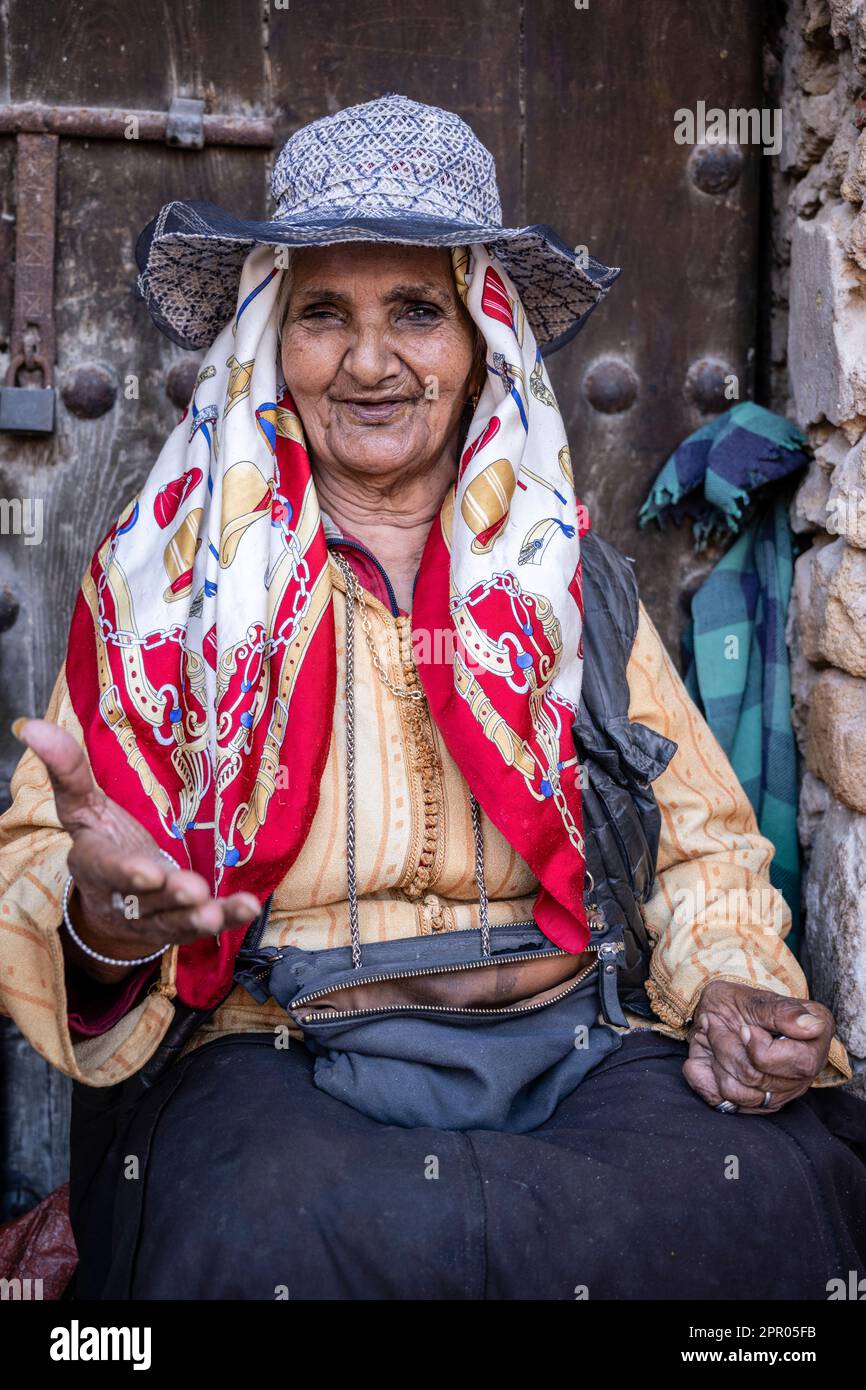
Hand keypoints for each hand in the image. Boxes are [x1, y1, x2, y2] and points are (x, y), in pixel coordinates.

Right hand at [13, 718, 260, 982]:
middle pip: (144, 899)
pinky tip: (247, 906)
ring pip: (172, 920)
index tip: (148, 871)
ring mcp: (149, 916)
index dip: (125, 872)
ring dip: (196, 916)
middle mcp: (121, 895)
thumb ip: (67, 769)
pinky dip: (227, 917)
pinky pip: (201, 926)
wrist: (107, 900)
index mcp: (94, 863)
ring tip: (217, 910)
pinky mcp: (176, 927)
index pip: (105, 867)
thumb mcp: (81, 804)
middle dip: (168, 895)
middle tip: (192, 889)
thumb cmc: (100, 839)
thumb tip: (31, 726)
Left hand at [683, 979, 834, 1114]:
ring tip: (712, 1036)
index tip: (743, 1028)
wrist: (714, 1015)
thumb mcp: (755, 998)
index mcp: (814, 1039)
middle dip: (727, 1047)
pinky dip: (706, 1075)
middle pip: (761, 1078)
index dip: (762, 1049)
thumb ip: (783, 1012)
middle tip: (713, 1023)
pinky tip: (709, 1056)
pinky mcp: (755, 1105)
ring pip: (739, 1091)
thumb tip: (812, 1026)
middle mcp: (803, 1071)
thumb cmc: (738, 1003)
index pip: (800, 1063)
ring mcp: (781, 1092)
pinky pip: (722, 1100)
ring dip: (715, 1059)